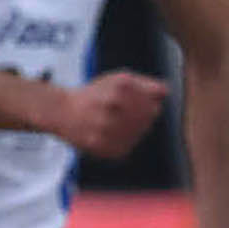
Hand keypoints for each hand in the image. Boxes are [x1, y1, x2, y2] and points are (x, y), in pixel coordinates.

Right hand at [49, 71, 168, 157]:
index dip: (149, 101)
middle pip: (150, 116)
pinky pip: (127, 148)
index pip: (156, 100)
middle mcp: (115, 105)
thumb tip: (165, 92)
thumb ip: (146, 84)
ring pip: (140, 133)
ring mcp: (109, 127)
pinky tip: (111, 134)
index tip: (139, 102)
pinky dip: (123, 142)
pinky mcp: (102, 147)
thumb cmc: (94, 95)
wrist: (63, 112)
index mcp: (122, 86)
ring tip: (117, 123)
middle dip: (142, 114)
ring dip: (134, 129)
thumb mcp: (119, 79)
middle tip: (126, 113)